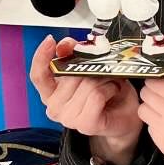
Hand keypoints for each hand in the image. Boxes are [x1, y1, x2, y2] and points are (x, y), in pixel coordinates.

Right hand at [30, 36, 141, 164]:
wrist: (125, 117)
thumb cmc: (107, 92)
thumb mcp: (90, 68)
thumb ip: (74, 55)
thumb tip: (64, 45)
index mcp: (51, 93)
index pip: (38, 75)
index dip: (41, 56)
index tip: (51, 40)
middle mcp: (54, 107)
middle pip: (70, 74)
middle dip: (91, 66)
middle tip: (104, 70)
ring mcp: (68, 118)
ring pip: (87, 83)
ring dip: (105, 78)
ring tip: (110, 82)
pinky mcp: (85, 124)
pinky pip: (97, 95)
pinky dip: (110, 88)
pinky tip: (113, 90)